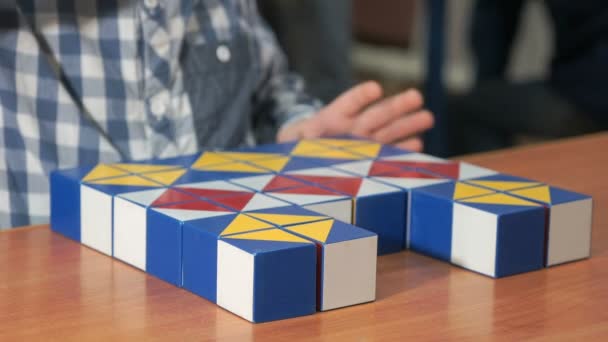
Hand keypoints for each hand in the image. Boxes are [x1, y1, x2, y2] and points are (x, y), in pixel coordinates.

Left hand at [276, 81, 433, 150]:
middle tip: (417, 96)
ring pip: (388, 131)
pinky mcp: (369, 158)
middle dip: (396, 107)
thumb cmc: (297, 145)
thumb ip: (299, 136)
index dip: (361, 96)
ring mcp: (364, 142)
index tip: (375, 89)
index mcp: (332, 118)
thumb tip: (310, 132)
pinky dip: (401, 151)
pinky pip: (387, 154)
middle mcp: (352, 128)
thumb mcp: (290, 140)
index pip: (348, 103)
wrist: (303, 158)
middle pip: (376, 115)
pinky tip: (418, 144)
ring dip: (407, 125)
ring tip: (427, 116)